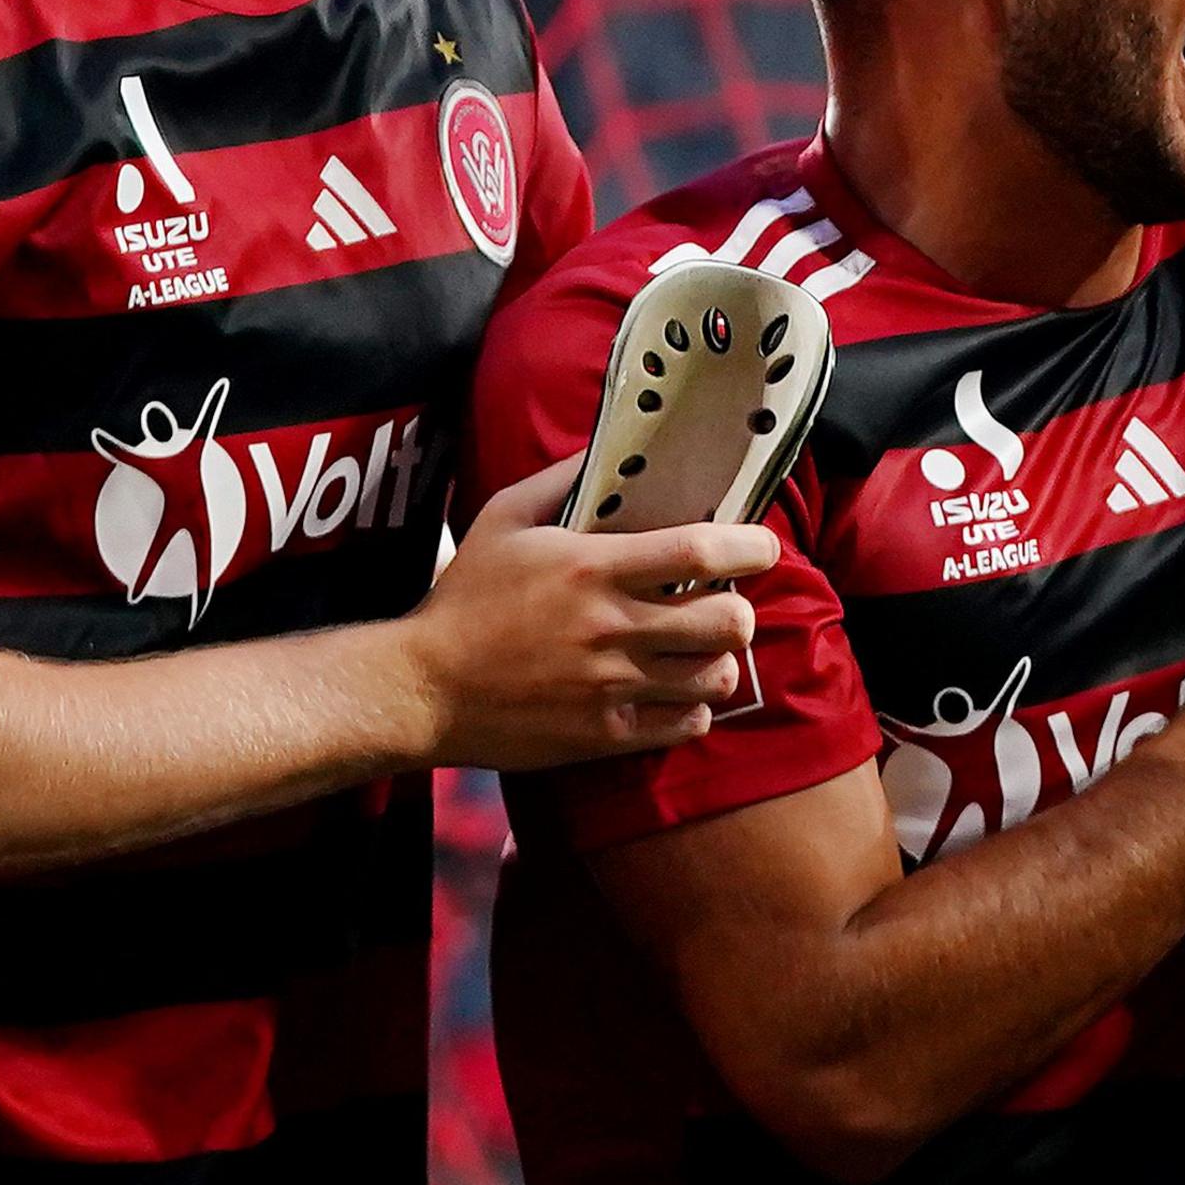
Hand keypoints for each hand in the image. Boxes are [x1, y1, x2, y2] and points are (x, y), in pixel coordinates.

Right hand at [398, 457, 777, 769]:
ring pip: (716, 676)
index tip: (763, 545)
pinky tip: (674, 691)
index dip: (751, 546)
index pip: (702, 551)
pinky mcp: (603, 735)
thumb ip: (562, 480)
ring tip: (699, 650)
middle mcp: (613, 628)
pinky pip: (686, 724)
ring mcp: (611, 687)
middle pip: (728, 621)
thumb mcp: (504, 518)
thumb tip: (611, 449)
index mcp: (594, 569)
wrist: (421, 689)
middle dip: (740, 610)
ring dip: (719, 660)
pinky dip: (693, 707)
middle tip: (723, 604)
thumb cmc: (463, 597)